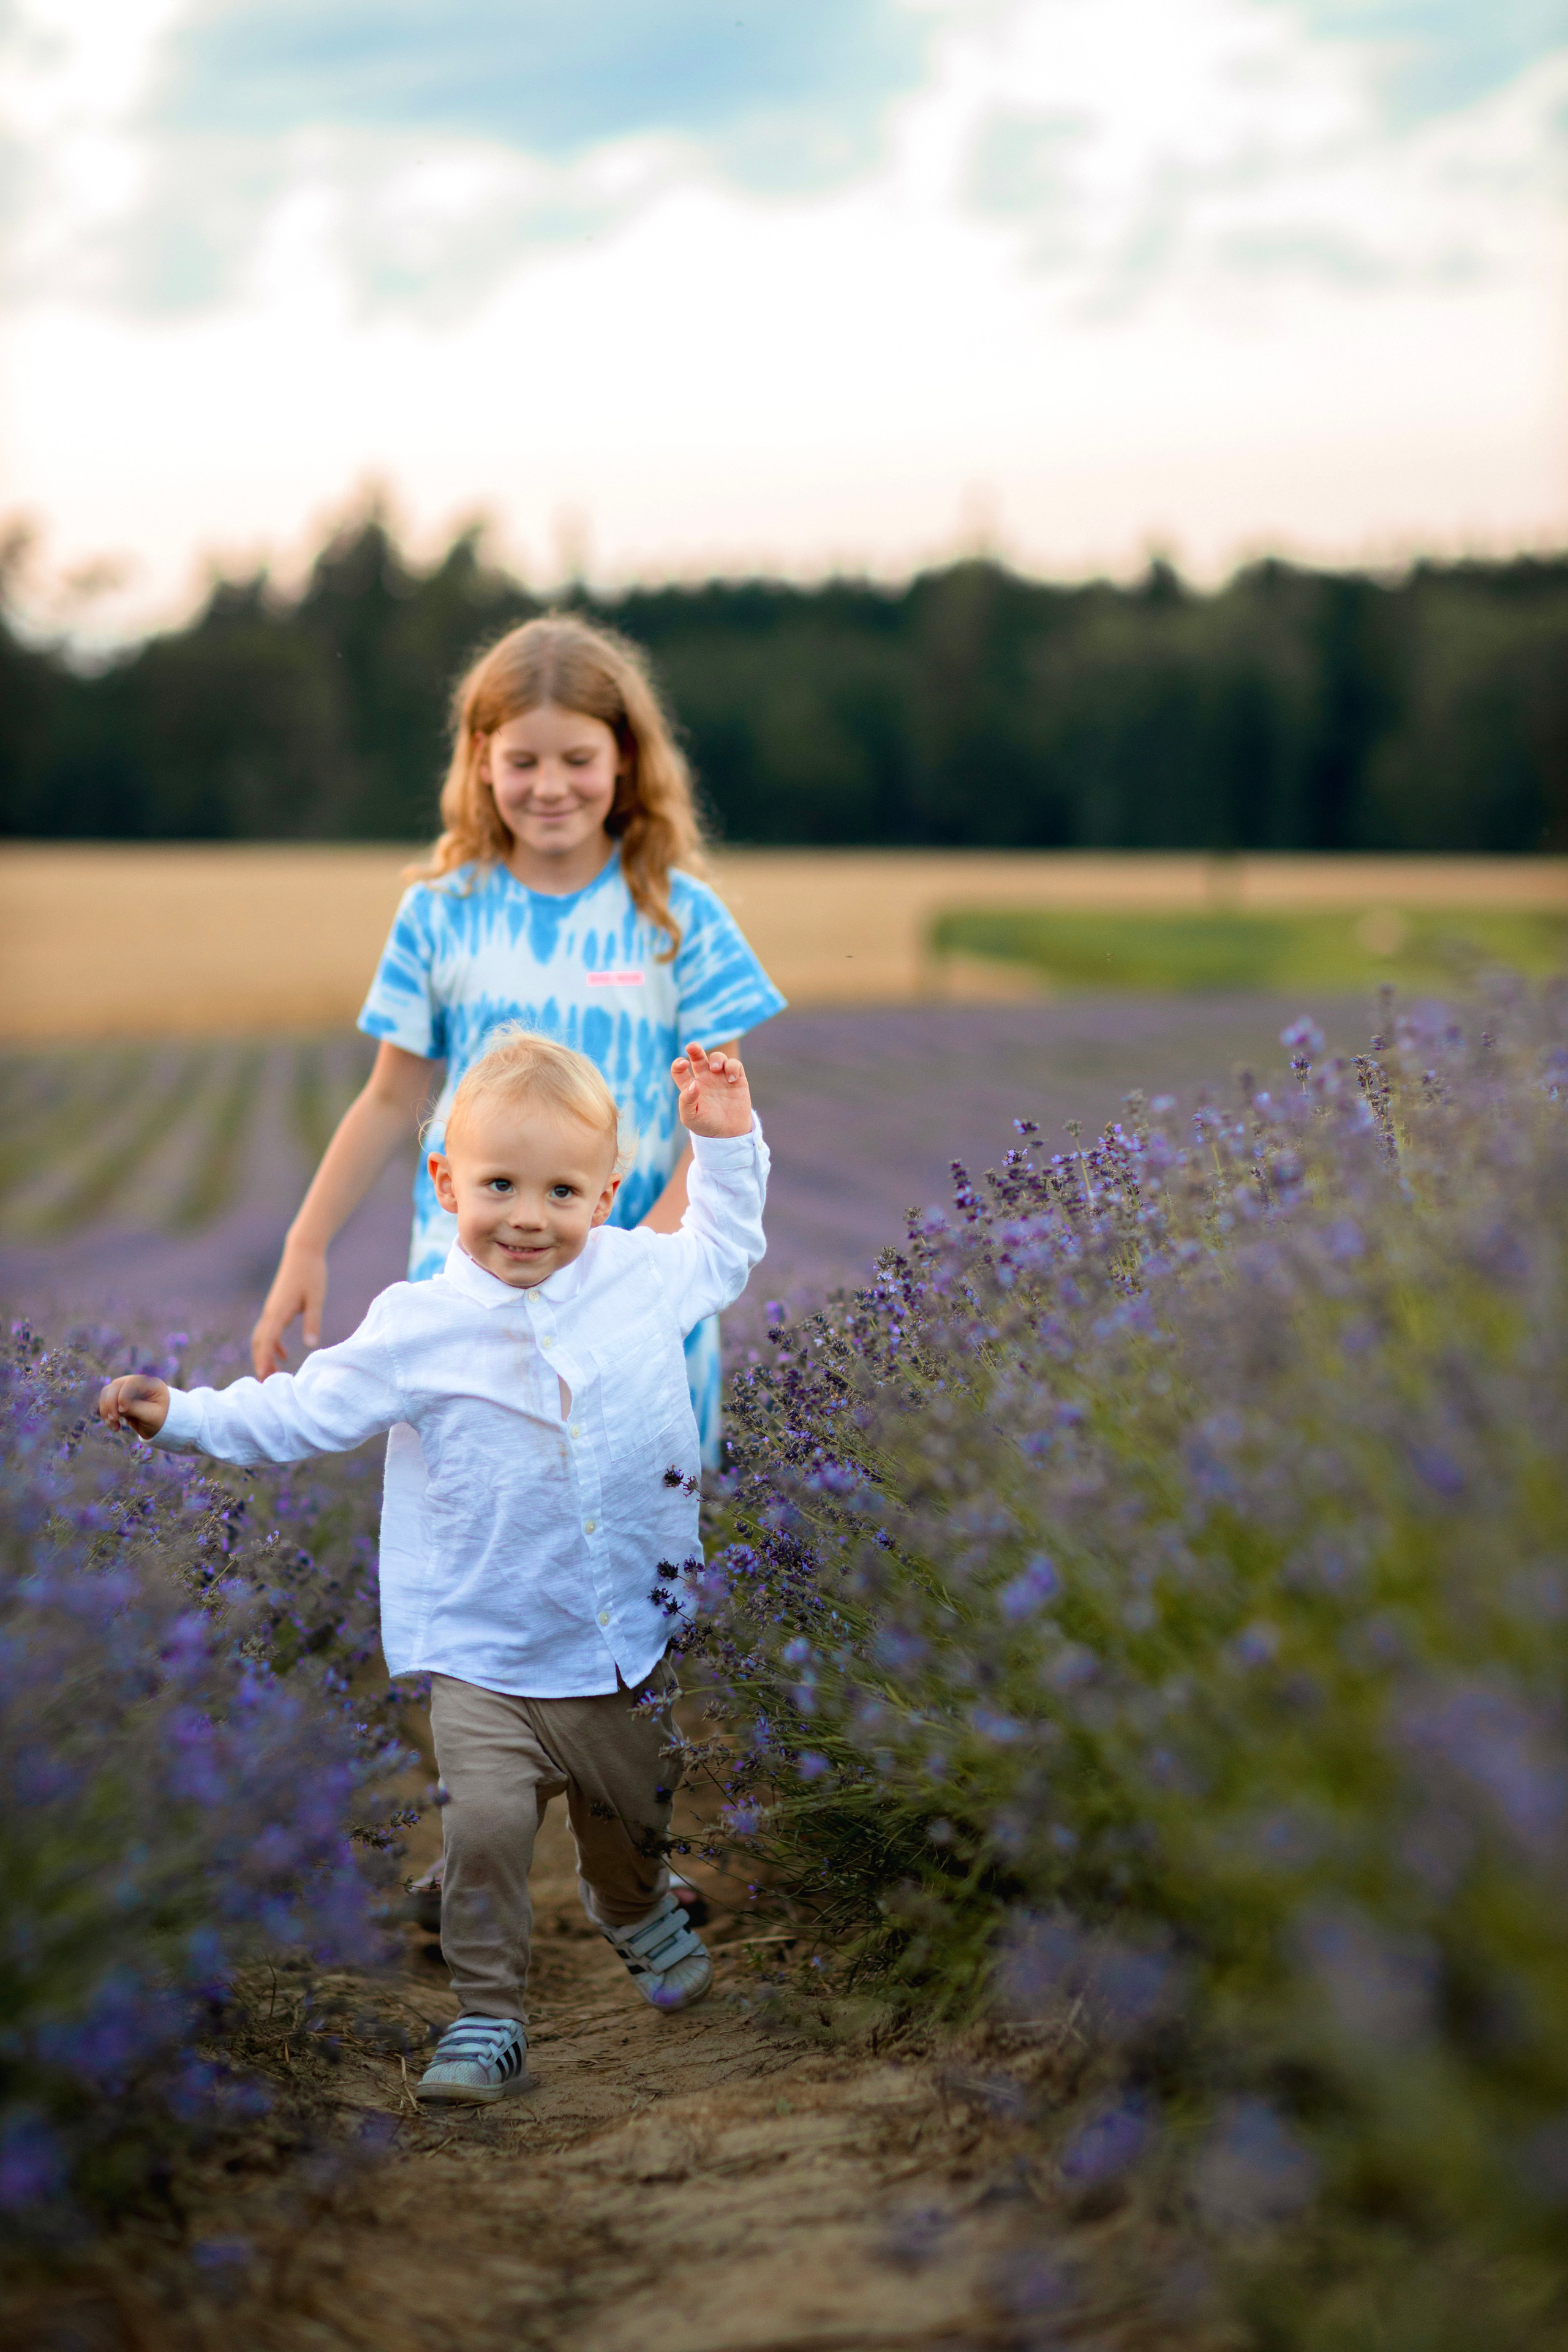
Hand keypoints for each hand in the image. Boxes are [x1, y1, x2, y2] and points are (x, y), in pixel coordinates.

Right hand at [99, 1375, 169, 1439]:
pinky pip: (106, 1402)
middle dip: (110, 1403)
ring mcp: (127, 1389)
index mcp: (150, 1383)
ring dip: (106, 1409)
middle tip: (113, 1419)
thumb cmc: (162, 1419)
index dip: (123, 1395)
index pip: (131, 1382)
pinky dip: (106, 1414)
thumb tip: (118, 1407)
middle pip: (116, 1385)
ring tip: (113, 1425)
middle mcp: (137, 1383)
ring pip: (108, 1393)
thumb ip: (136, 1409)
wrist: (163, 1425)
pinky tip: (115, 1427)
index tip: (122, 1411)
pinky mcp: (120, 1399)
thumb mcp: (152, 1416)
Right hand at [251, 1242, 327, 1378]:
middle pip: (259, 1343)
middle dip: (260, 1363)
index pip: (267, 1342)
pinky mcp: (276, 1307)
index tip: (264, 1378)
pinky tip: (283, 1355)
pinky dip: (273, 1345)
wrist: (303, 1251)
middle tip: (266, 1385)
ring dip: (265, 1356)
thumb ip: (314, 1321)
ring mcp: (271, 1309)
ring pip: (262, 1338)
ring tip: (272, 1375)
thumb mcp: (317, 1299)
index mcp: (279, 1312)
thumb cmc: (312, 1273)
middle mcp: (270, 1312)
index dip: (264, 1361)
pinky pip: (269, 1330)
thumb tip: (311, 1345)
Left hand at [672, 1041, 752, 1138]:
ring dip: (716, 1058)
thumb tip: (693, 1083)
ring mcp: (720, 1078)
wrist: (728, 1134)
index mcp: (690, 1086)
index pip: (679, 1070)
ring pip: (717, 1057)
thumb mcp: (690, 1117)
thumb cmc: (706, 1126)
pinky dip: (733, 1067)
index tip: (682, 1064)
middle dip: (695, 1048)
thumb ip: (686, 1100)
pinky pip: (735, 1064)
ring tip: (715, 1069)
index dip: (678, 1064)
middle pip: (697, 1056)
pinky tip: (731, 1079)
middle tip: (692, 1047)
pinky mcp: (737, 1079)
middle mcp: (704, 1079)